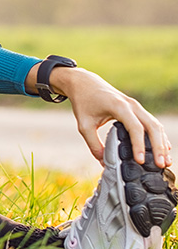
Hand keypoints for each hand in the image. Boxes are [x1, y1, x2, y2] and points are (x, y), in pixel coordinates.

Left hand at [27, 64, 171, 168]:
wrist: (84, 83)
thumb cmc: (83, 102)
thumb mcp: (84, 124)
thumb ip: (93, 144)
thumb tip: (104, 163)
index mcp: (118, 106)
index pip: (135, 128)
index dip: (139, 145)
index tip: (140, 161)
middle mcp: (132, 105)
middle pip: (152, 126)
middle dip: (158, 146)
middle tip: (160, 165)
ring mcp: (136, 106)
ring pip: (155, 125)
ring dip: (162, 142)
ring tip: (165, 161)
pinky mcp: (136, 109)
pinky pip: (152, 123)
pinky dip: (158, 136)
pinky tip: (163, 149)